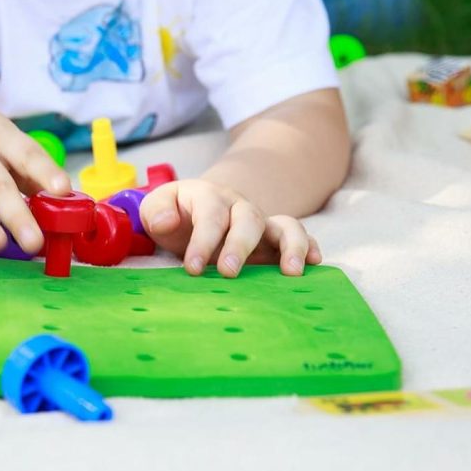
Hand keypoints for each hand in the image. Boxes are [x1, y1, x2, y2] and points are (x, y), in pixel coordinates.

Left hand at [139, 179, 321, 276]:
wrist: (195, 210)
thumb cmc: (175, 214)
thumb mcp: (157, 208)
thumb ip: (156, 212)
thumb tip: (167, 222)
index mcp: (208, 197)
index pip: (209, 216)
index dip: (202, 241)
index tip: (192, 268)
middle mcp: (239, 207)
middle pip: (248, 220)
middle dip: (240, 246)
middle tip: (228, 272)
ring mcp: (260, 222)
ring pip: (285, 225)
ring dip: (291, 246)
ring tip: (291, 272)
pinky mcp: (274, 240)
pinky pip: (297, 238)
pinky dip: (310, 248)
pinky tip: (314, 265)